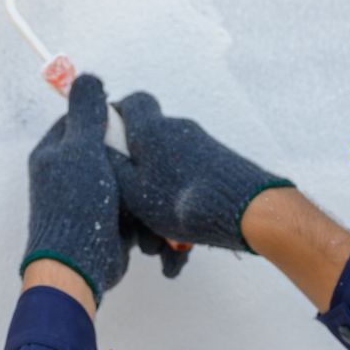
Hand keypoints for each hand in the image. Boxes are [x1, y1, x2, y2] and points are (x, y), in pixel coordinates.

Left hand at [21, 74, 136, 305]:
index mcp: (54, 152)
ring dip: (140, 183)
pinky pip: (131, 203)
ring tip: (150, 184)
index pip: (82, 118)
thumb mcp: (81, 149)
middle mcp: (68, 174)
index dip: (107, 115)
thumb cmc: (75, 205)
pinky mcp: (108, 220)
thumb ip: (86, 113)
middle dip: (130, 152)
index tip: (130, 118)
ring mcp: (89, 198)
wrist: (80, 264)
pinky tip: (154, 207)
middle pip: (109, 147)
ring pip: (123, 176)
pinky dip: (143, 207)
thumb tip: (84, 77)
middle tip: (144, 152)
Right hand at [107, 91, 293, 251]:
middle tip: (133, 211)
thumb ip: (113, 166)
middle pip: (149, 146)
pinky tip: (181, 247)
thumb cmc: (182, 202)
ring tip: (162, 246)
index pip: (133, 103)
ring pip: (169, 176)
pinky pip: (189, 187)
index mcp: (151, 130)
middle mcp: (177, 131)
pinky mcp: (219, 165)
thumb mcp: (132, 191)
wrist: (247, 211)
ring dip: (161, 209)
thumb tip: (102, 147)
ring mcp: (201, 147)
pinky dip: (181, 213)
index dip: (117, 118)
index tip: (108, 143)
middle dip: (138, 182)